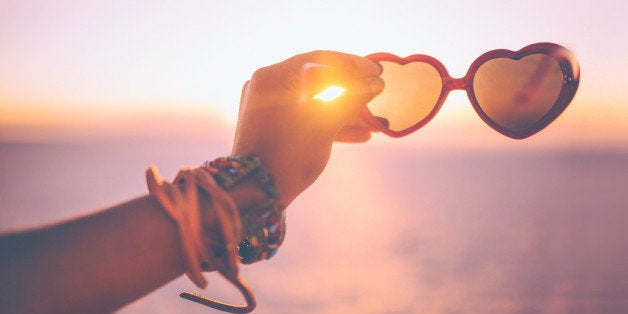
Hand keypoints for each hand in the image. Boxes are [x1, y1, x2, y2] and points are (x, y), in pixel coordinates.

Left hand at [232, 50, 383, 205]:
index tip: (378, 72)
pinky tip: (360, 136)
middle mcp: (267, 84)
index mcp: (275, 76)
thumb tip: (375, 83)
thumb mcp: (326, 125)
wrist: (255, 193)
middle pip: (318, 80)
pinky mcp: (270, 123)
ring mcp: (266, 104)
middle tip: (377, 97)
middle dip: (351, 92)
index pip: (321, 60)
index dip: (354, 65)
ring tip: (375, 123)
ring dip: (344, 111)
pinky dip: (327, 122)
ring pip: (313, 100)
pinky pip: (303, 115)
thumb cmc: (291, 155)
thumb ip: (352, 99)